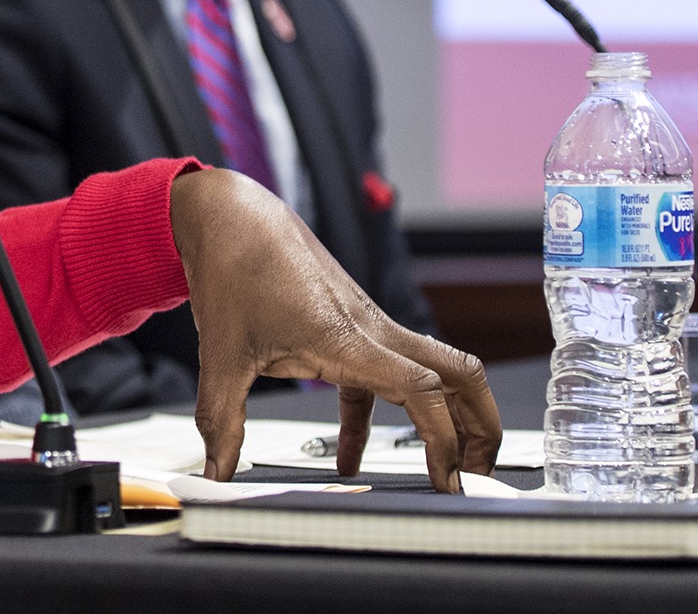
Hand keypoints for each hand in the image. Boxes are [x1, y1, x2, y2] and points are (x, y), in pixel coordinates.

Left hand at [169, 168, 500, 491]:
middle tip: (478, 477)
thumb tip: (217, 472)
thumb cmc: (233, 266)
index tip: (447, 483)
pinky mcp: (348, 326)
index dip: (445, 439)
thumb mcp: (220, 351)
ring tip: (442, 469)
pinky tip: (348, 457)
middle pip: (458, 374)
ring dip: (446, 418)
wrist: (231, 214)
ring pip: (430, 372)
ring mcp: (365, 325)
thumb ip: (221, 418)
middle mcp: (371, 329)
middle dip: (480, 427)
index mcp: (348, 337)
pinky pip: (381, 378)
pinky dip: (379, 418)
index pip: (423, 390)